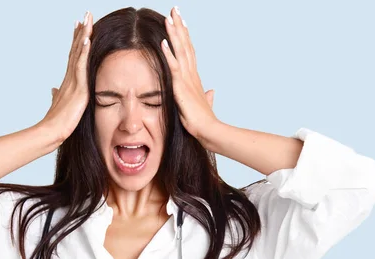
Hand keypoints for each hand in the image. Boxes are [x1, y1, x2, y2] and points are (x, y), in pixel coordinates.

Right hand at [38, 11, 92, 142]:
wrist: (52, 131)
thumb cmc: (56, 122)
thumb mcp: (58, 105)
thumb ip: (56, 95)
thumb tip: (52, 90)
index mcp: (68, 81)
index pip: (73, 56)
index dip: (76, 40)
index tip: (79, 26)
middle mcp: (69, 77)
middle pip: (76, 49)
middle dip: (81, 31)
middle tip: (85, 15)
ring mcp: (73, 81)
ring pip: (78, 53)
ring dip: (83, 35)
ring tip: (87, 19)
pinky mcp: (77, 88)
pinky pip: (81, 66)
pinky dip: (83, 52)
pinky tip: (86, 39)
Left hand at [161, 6, 217, 142]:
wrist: (208, 130)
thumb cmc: (204, 121)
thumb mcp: (204, 105)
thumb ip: (207, 96)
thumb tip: (212, 92)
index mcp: (194, 77)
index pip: (189, 51)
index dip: (185, 36)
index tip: (181, 22)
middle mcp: (191, 74)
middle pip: (185, 44)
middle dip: (179, 26)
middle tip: (175, 10)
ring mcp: (187, 79)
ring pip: (180, 50)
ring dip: (174, 33)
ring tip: (169, 17)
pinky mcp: (181, 87)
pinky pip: (174, 67)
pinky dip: (169, 54)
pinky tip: (163, 42)